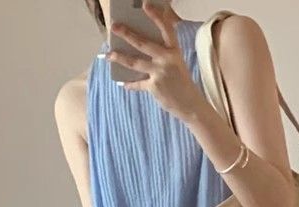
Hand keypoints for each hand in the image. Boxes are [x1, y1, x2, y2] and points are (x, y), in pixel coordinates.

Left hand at [107, 2, 205, 120]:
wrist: (190, 104)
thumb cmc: (181, 82)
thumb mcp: (176, 63)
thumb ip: (163, 53)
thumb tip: (140, 47)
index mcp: (174, 51)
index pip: (166, 29)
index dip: (156, 17)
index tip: (145, 5)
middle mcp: (167, 59)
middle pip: (143, 43)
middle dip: (127, 34)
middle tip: (114, 27)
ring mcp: (160, 73)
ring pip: (135, 62)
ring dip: (119, 58)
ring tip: (108, 55)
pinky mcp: (154, 87)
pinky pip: (137, 84)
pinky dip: (130, 84)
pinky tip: (122, 84)